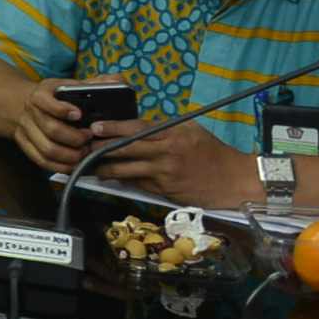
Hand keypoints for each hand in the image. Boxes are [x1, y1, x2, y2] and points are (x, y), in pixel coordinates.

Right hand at [5, 80, 101, 172]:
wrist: (28, 105)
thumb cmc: (58, 96)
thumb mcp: (72, 84)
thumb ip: (96, 83)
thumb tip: (117, 82)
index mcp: (40, 94)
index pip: (46, 102)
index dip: (62, 109)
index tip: (80, 114)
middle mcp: (30, 112)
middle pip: (51, 129)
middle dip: (74, 138)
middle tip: (89, 138)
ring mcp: (26, 131)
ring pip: (47, 149)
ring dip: (70, 155)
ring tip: (85, 153)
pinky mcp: (26, 146)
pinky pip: (42, 161)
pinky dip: (60, 166)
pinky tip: (75, 164)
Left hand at [88, 120, 254, 208]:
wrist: (235, 180)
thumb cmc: (212, 152)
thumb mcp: (191, 131)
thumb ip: (164, 129)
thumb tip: (136, 128)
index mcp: (173, 134)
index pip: (136, 128)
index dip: (113, 128)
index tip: (95, 127)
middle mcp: (167, 153)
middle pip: (125, 149)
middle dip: (101, 148)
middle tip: (84, 146)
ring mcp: (164, 174)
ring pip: (126, 170)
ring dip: (105, 168)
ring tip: (90, 166)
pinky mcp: (164, 191)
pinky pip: (137, 184)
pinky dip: (123, 181)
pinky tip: (110, 178)